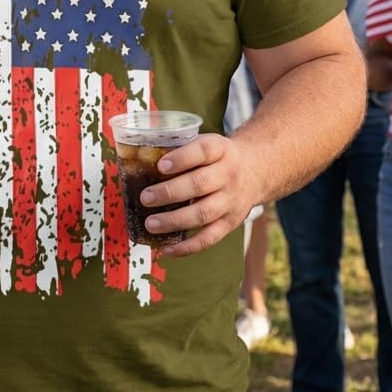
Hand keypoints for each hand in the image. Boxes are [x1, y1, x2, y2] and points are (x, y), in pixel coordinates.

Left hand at [137, 133, 255, 256]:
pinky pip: (209, 238)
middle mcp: (228, 175)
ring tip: (150, 224)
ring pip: (203, 213)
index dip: (182, 158)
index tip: (161, 165)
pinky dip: (187, 247)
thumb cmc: (216, 157)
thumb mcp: (206, 143)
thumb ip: (180, 150)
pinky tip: (166, 248)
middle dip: (170, 192)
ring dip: (174, 221)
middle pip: (200, 184)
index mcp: (220, 149)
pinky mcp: (230, 223)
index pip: (202, 151)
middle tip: (145, 197)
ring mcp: (230, 201)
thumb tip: (136, 159)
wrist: (255, 170)